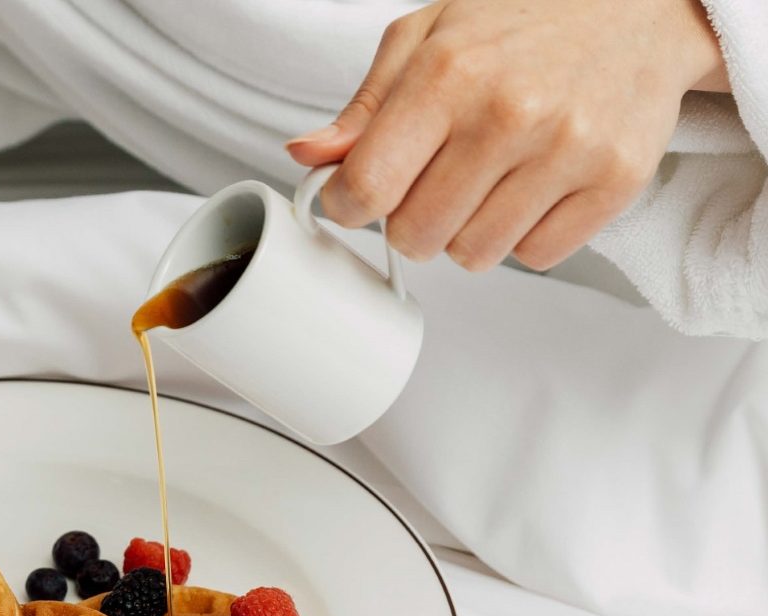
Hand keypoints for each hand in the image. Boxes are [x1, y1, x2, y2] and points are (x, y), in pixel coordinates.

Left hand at [286, 0, 727, 272]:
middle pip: (415, 236)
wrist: (641, 6)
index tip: (358, 196)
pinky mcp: (615, 181)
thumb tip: (308, 156)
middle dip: (411, 219)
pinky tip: (533, 186)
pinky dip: (526, 235)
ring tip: (489, 180)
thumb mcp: (429, 38)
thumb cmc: (524, 22)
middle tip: (435, 181)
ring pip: (474, 255)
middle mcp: (510, 113)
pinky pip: (537, 257)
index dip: (348, 204)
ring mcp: (568, 149)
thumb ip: (365, 107)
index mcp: (449, 75)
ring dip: (468, 231)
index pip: (366, 188)